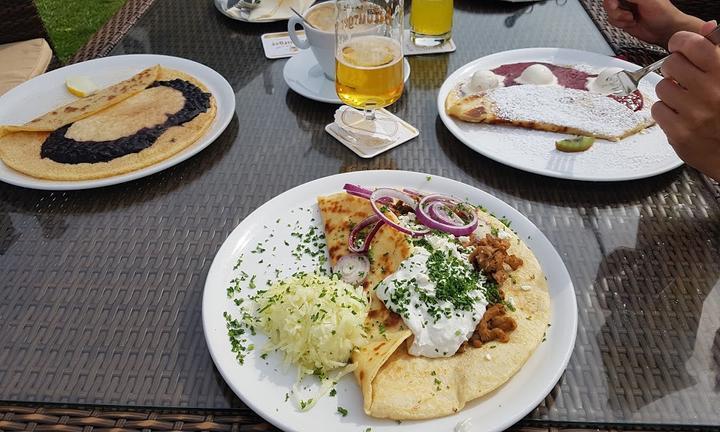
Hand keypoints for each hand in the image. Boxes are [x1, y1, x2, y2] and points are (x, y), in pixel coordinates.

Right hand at [603, 0, 702, 46]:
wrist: (665, 31)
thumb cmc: (663, 14)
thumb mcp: (648, 0)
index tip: (615, 3)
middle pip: (609, 1)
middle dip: (614, 8)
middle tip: (620, 10)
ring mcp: (625, 7)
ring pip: (609, 10)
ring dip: (618, 17)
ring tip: (631, 18)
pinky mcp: (622, 18)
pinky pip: (611, 19)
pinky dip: (619, 23)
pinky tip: (630, 22)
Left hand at [652, 22, 719, 180]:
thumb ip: (718, 53)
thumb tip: (707, 27)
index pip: (694, 45)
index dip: (681, 41)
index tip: (679, 45)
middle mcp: (710, 92)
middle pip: (671, 64)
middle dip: (674, 68)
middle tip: (683, 77)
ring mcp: (694, 114)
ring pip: (662, 87)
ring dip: (671, 92)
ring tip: (687, 100)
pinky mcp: (680, 133)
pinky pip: (658, 110)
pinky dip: (666, 112)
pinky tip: (681, 116)